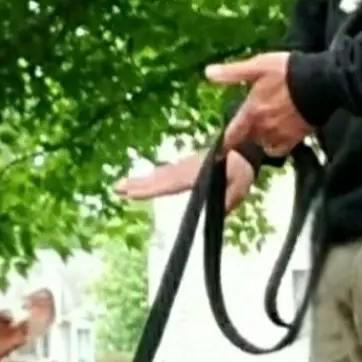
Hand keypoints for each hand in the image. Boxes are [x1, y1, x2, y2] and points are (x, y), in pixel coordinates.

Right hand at [114, 150, 255, 213]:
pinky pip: (165, 173)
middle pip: (157, 179)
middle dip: (137, 184)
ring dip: (140, 181)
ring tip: (121, 186)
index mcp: (194, 174)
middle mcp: (185, 169)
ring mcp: (184, 166)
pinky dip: (152, 177)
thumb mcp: (238, 188)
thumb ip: (225, 201)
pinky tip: (144, 181)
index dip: (149, 189)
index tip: (131, 192)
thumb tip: (215, 213)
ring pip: (159, 175)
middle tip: (116, 188)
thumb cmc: (242, 170)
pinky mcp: (186, 166)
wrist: (245, 148)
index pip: (168, 184)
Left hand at [206, 51, 312, 156]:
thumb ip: (231, 73)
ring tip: (260, 131)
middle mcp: (264, 127)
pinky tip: (276, 137)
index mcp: (251, 111)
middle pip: (248, 140)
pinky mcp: (296, 137)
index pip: (232, 134)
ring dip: (259, 140)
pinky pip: (280, 149)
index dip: (225, 141)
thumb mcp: (256, 67)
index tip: (220, 148)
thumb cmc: (287, 72)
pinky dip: (275, 146)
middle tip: (243, 131)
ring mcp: (280, 134)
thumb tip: (207, 73)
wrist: (320, 81)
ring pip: (263, 144)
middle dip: (244, 137)